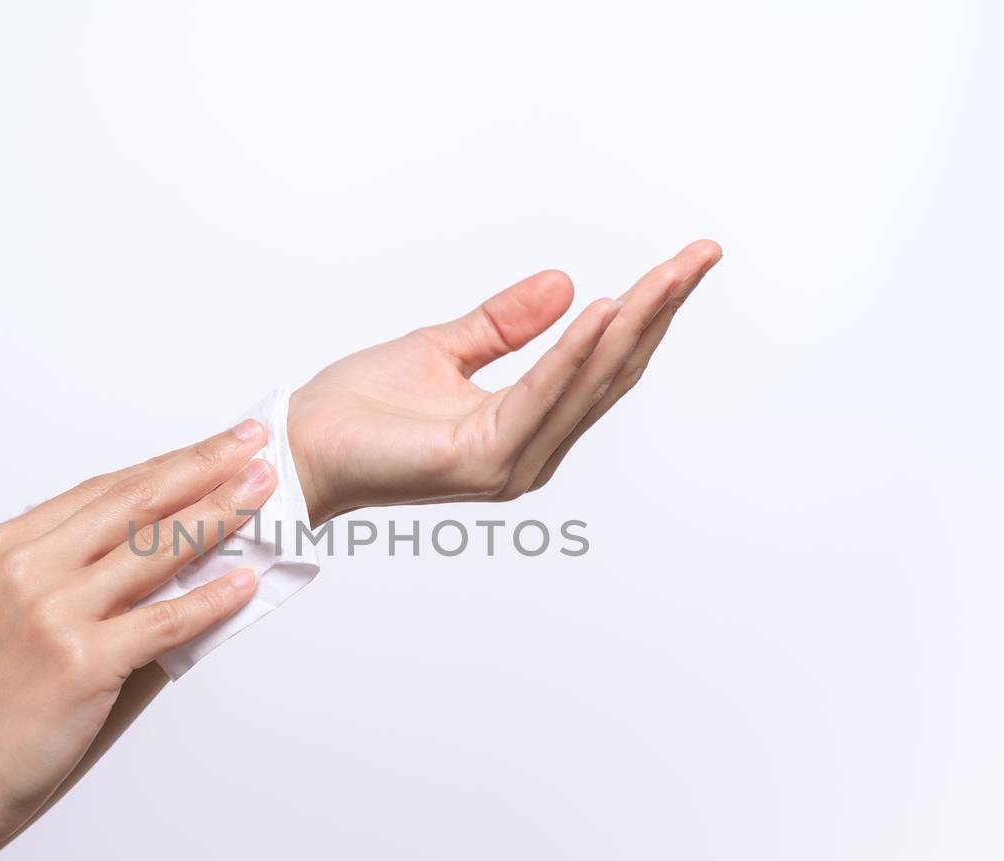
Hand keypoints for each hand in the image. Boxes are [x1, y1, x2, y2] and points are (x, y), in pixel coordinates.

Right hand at [0, 422, 277, 851]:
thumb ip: (57, 582)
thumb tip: (147, 565)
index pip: (100, 492)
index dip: (162, 466)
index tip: (210, 446)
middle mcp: (22, 568)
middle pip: (132, 502)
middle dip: (201, 466)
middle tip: (252, 443)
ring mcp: (50, 612)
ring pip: (154, 549)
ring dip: (217, 515)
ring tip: (261, 494)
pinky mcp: (78, 662)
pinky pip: (163, 621)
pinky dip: (211, 599)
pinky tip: (245, 582)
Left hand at [287, 240, 721, 523]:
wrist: (301, 446)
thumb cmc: (359, 409)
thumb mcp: (443, 347)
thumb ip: (504, 324)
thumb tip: (566, 284)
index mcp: (525, 424)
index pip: (600, 362)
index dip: (646, 311)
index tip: (688, 261)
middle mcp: (530, 450)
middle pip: (610, 372)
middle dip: (659, 310)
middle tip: (702, 255)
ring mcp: (511, 462)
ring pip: (586, 383)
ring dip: (632, 324)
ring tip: (669, 273)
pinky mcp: (483, 461)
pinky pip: (539, 397)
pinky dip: (572, 355)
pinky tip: (602, 313)